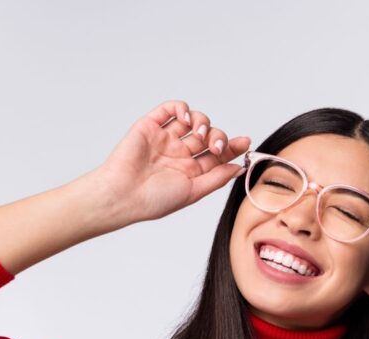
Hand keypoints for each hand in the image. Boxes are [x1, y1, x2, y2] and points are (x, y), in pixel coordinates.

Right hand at [81, 100, 250, 231]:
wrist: (123, 194)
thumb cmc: (154, 200)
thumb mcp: (193, 192)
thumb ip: (217, 178)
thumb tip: (239, 167)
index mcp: (190, 171)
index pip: (217, 154)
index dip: (233, 147)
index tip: (246, 143)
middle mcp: (179, 153)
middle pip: (209, 135)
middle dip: (218, 137)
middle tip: (214, 147)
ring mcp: (165, 138)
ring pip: (193, 120)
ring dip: (203, 123)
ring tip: (198, 136)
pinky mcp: (150, 126)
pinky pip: (170, 109)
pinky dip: (182, 109)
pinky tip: (186, 120)